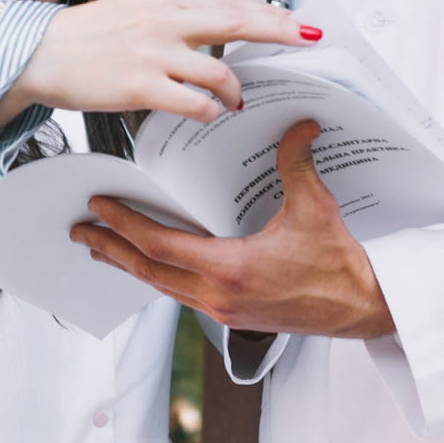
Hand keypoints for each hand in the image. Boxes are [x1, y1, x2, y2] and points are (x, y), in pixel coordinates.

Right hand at [7, 0, 318, 123]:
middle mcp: (162, 20)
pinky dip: (209, 110)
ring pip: (219, 70)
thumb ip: (176, 17)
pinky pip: (192, 102)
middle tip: (308, 39)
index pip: (228, 3)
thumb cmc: (88, 37)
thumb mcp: (135, 12)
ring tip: (238, 100)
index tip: (299, 21)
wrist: (36, 54)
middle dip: (279, 31)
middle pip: (236, 23)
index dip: (269, 13)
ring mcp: (151, 53)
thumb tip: (222, 23)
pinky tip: (210, 113)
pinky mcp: (139, 87)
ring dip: (236, 90)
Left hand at [70, 120, 395, 339]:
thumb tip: (297, 125)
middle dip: (111, 249)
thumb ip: (297, 162)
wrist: (361, 308)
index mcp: (231, 269)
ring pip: (162, 287)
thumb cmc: (339, 266)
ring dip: (131, 265)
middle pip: (149, 271)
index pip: (161, 245)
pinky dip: (159, 277)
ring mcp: (224, 310)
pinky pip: (182, 295)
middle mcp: (219, 296)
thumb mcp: (315, 207)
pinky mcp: (234, 317)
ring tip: (105, 248)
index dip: (125, 225)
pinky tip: (153, 266)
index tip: (100, 207)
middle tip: (82, 230)